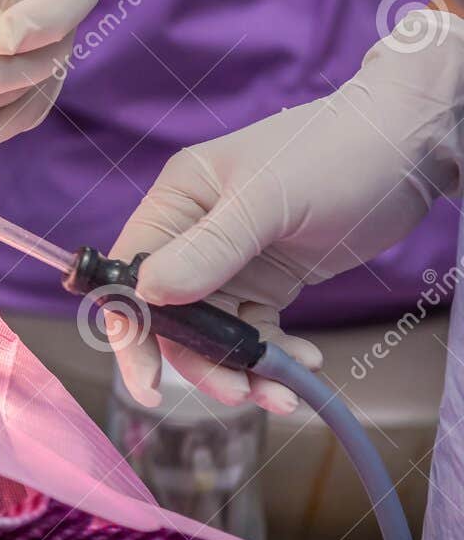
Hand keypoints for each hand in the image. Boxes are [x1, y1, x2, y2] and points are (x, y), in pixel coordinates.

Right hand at [107, 13, 463, 412]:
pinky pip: (254, 332)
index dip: (132, 330)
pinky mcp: (267, 281)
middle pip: (172, 316)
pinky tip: (304, 363)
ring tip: (283, 392)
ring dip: (241, 368)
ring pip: (213, 333)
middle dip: (202, 361)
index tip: (148, 384)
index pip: (131, 275)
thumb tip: (147, 295)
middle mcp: (192, 235)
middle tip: (240, 393)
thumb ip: (209, 249)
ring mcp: (230, 261)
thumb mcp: (268, 200)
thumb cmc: (334, 153)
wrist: (407, 145)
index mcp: (175, 203)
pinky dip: (272, 356)